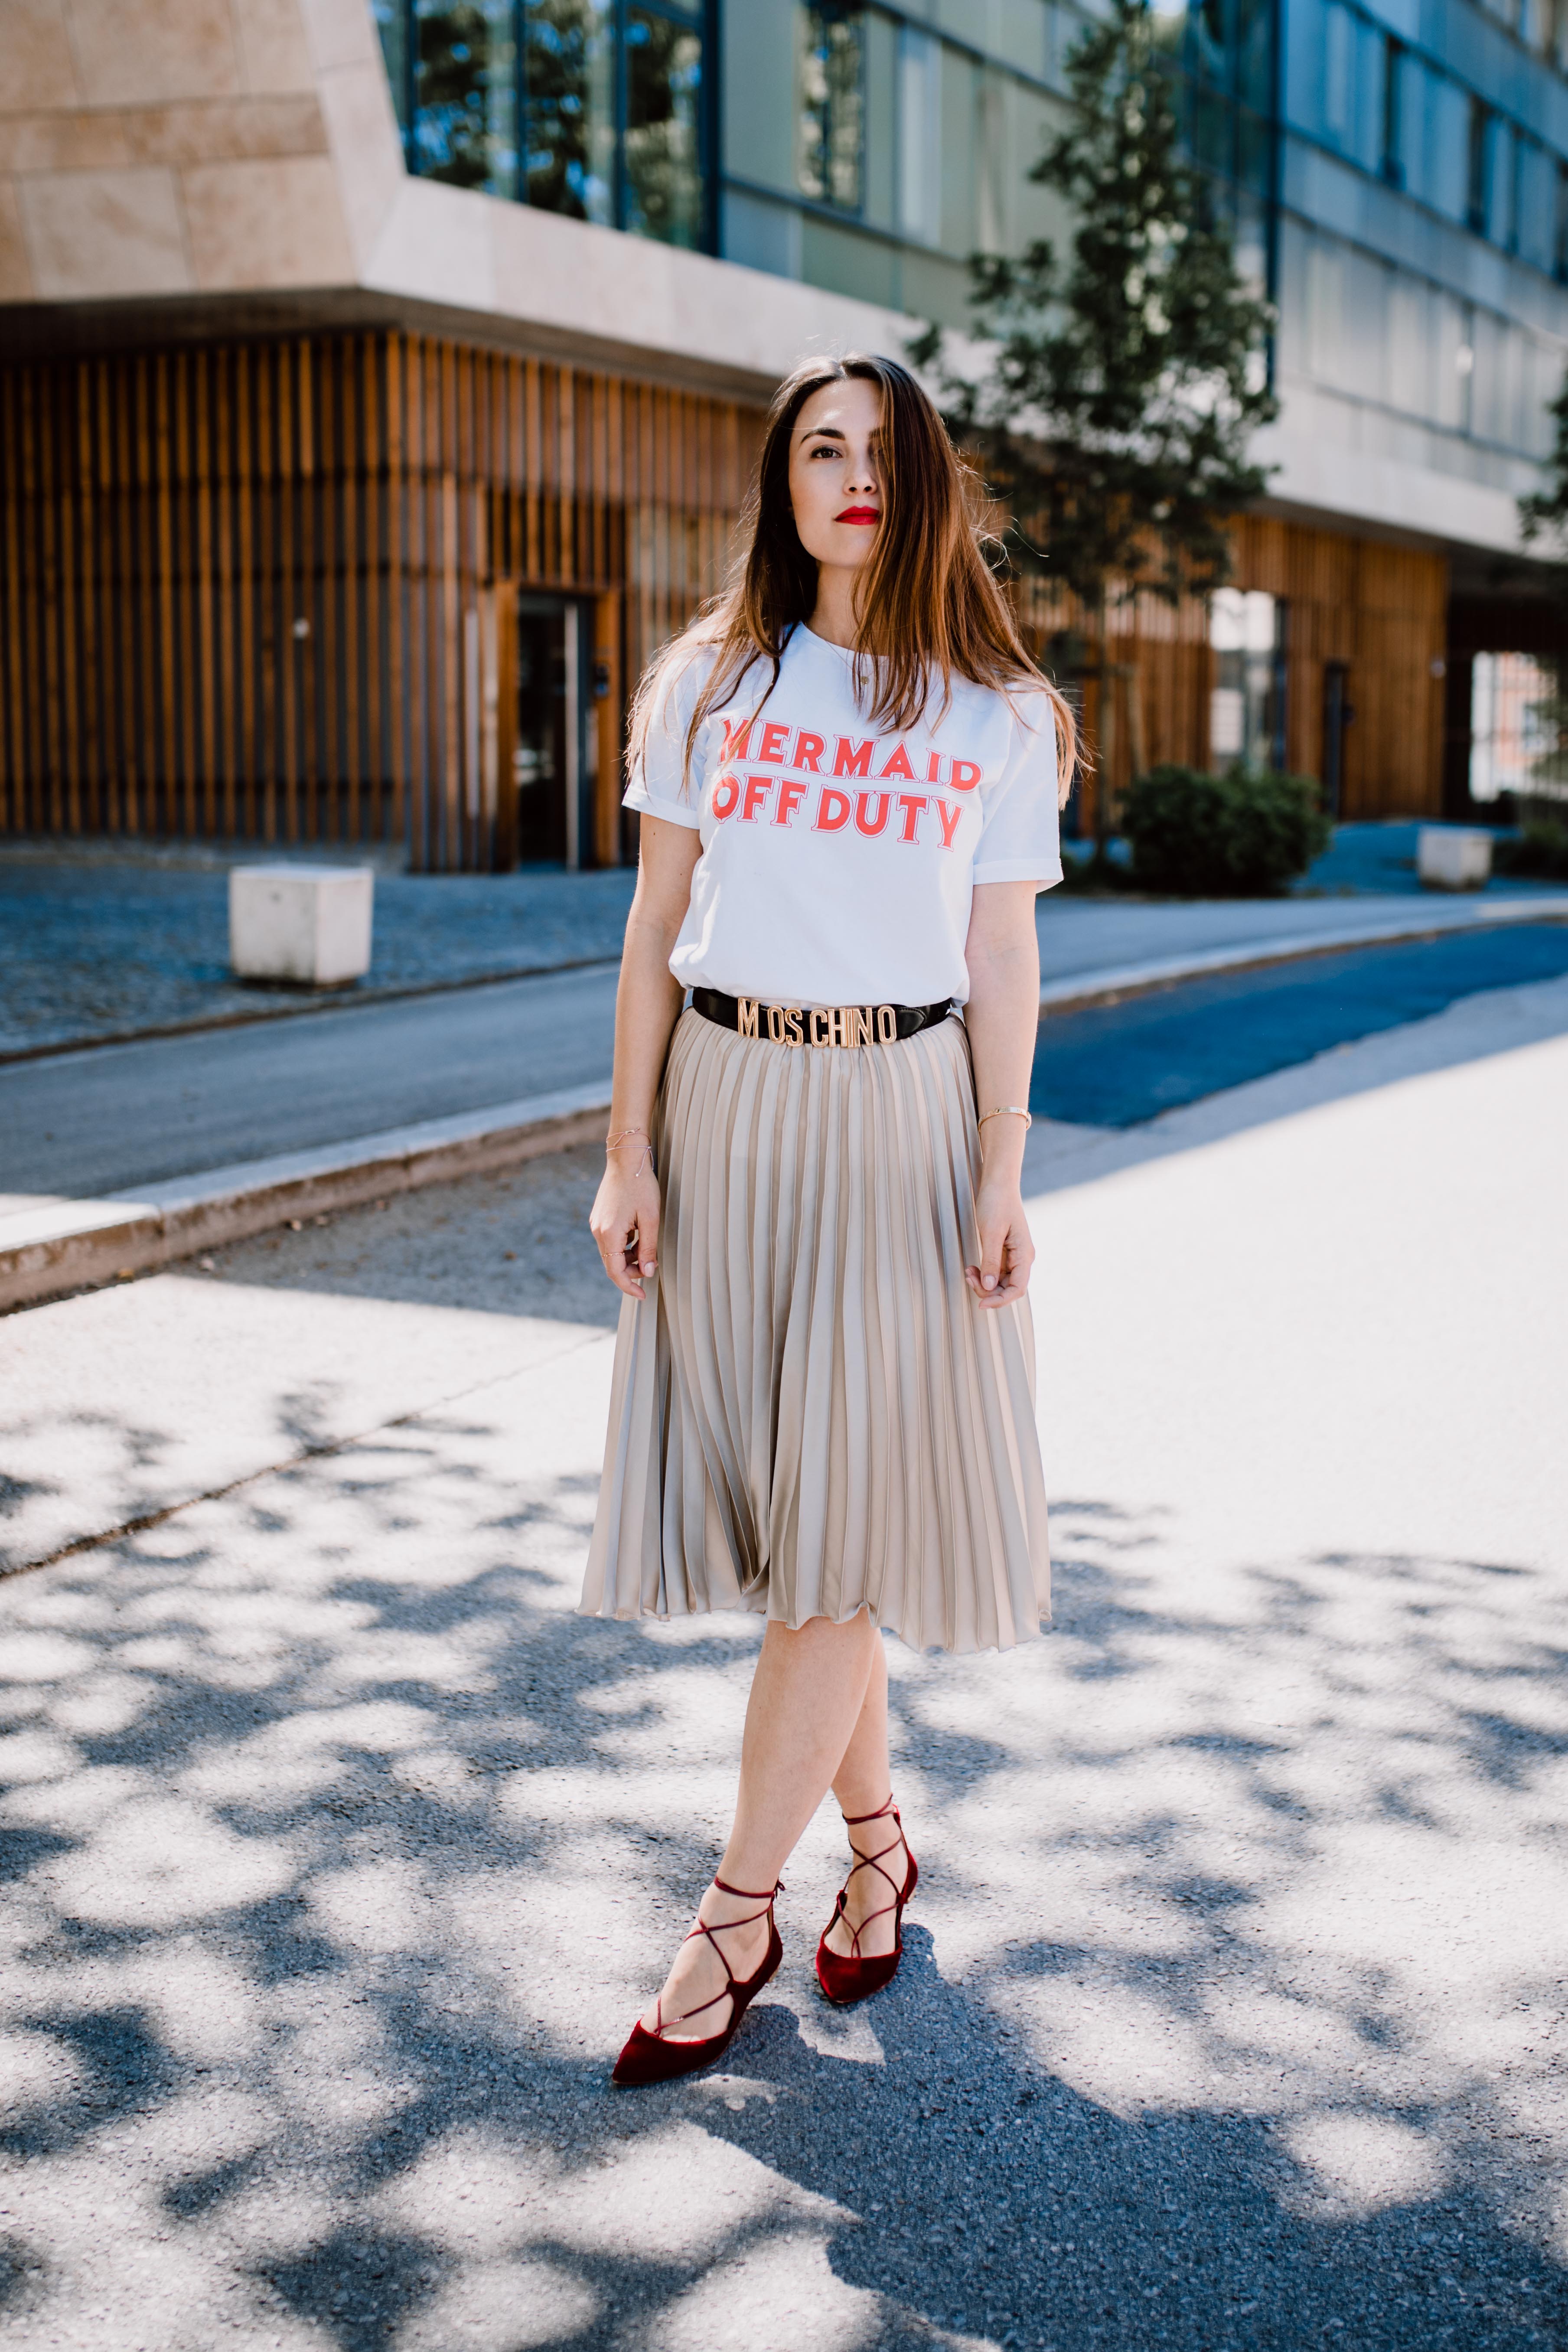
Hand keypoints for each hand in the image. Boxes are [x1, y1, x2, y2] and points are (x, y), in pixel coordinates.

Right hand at [589, 1150, 661, 1301]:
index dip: (629, 1286)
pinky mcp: (599, 1218)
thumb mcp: (650, 1219)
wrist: (626, 1159)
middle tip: (652, 1267)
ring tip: (648, 1248)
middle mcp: (598, 1231)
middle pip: (612, 1264)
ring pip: (611, 1252)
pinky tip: (638, 1235)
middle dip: (632, 1271)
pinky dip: (624, 1245)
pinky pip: (610, 1240)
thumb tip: (647, 1272)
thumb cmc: (641, 1186)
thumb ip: (648, 1247)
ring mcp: (596, 1224)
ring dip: (629, 1257)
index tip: (643, 1295)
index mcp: (609, 1234)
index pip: (615, 1272)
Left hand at [964, 1172, 1033, 1308]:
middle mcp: (1022, 1259)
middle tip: (968, 1277)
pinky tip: (972, 1268)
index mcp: (1024, 1255)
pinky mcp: (1005, 1253)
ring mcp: (1014, 1257)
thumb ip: (991, 1261)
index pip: (1017, 1289)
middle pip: (1008, 1289)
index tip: (980, 1304)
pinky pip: (995, 1272)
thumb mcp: (991, 1232)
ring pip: (1000, 1283)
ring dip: (983, 1283)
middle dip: (987, 1291)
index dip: (1000, 1301)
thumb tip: (989, 1287)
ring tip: (968, 1271)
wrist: (998, 1184)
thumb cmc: (997, 1203)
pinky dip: (983, 1274)